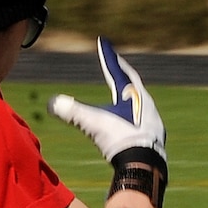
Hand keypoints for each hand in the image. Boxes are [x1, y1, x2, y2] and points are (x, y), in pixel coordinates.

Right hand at [49, 38, 165, 166]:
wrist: (144, 165)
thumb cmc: (121, 141)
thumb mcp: (93, 124)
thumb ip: (73, 112)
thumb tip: (53, 103)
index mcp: (133, 95)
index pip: (118, 70)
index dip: (108, 57)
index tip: (103, 42)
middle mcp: (146, 103)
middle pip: (132, 81)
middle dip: (121, 71)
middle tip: (115, 63)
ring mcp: (153, 119)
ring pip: (140, 100)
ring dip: (130, 93)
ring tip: (124, 91)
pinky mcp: (154, 135)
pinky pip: (144, 117)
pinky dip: (135, 113)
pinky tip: (132, 120)